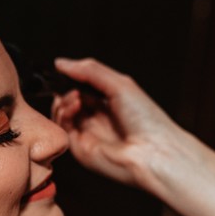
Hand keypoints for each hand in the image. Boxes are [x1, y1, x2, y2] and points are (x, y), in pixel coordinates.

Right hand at [51, 57, 194, 193]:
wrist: (152, 152)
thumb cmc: (147, 121)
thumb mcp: (120, 84)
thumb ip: (90, 71)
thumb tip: (62, 63)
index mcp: (110, 103)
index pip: (82, 87)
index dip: (72, 78)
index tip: (64, 70)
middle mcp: (98, 119)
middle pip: (69, 100)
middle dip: (65, 89)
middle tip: (68, 84)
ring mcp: (88, 133)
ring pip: (62, 114)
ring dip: (63, 100)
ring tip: (75, 96)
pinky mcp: (79, 148)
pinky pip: (62, 129)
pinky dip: (63, 114)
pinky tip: (74, 106)